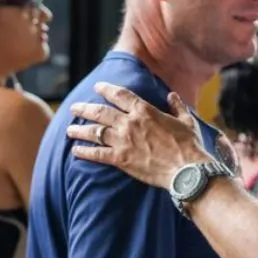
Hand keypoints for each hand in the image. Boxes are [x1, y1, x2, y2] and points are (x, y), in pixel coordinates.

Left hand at [67, 83, 210, 188]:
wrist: (186, 169)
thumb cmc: (188, 144)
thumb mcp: (186, 121)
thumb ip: (176, 106)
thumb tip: (172, 96)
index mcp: (144, 110)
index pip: (120, 95)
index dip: (106, 89)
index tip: (97, 87)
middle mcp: (129, 123)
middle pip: (100, 112)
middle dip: (85, 109)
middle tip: (74, 108)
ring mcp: (123, 141)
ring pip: (95, 132)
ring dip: (80, 130)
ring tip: (69, 130)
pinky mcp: (120, 159)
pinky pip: (97, 154)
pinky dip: (84, 152)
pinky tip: (76, 151)